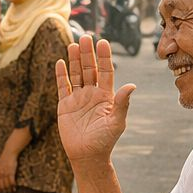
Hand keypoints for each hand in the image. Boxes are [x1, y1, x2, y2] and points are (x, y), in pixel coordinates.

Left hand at [0, 149, 17, 192]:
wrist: (9, 152)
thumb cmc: (5, 158)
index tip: (1, 192)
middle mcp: (0, 173)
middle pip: (1, 185)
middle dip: (4, 191)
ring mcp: (5, 173)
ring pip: (6, 185)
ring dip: (9, 189)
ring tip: (11, 191)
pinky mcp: (11, 172)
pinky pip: (12, 181)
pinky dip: (13, 186)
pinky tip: (15, 188)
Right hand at [56, 36, 135, 165]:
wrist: (87, 156)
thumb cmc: (105, 140)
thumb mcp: (116, 121)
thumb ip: (122, 103)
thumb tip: (132, 85)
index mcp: (106, 96)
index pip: (105, 71)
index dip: (104, 57)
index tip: (103, 42)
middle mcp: (92, 94)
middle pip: (89, 69)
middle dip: (88, 53)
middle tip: (86, 37)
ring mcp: (78, 98)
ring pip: (76, 74)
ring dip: (75, 60)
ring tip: (73, 44)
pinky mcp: (64, 105)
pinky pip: (62, 86)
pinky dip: (61, 75)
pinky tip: (60, 62)